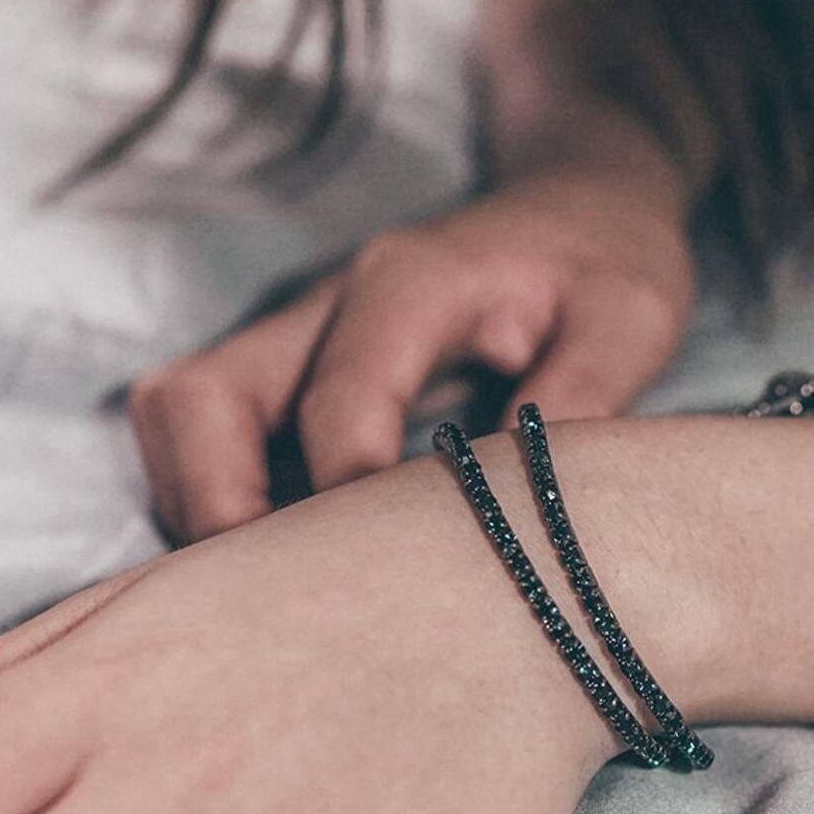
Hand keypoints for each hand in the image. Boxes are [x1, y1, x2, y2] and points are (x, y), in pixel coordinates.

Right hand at [129, 168, 695, 543]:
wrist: (577, 208)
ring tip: (268, 595)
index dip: (345, 490)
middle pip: (200, 395)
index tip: (382, 573)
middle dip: (215, 505)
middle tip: (276, 605)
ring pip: (179, 413)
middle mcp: (326, 304)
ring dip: (198, 504)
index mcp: (411, 282)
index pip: (338, 394)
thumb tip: (527, 493)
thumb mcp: (633, 315)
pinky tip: (284, 568)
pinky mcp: (284, 373)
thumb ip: (586, 390)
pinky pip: (205, 436)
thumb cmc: (604, 265)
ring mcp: (292, 337)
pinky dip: (217, 499)